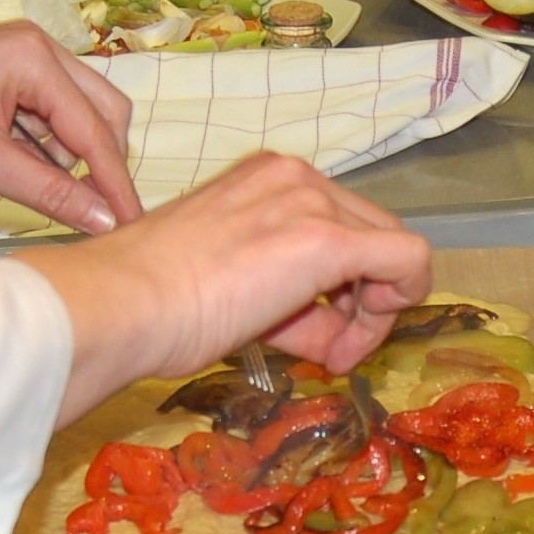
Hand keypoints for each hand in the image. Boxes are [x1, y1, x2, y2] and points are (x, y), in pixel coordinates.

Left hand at [0, 23, 144, 233]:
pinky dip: (48, 146)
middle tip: (97, 212)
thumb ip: (47, 191)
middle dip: (103, 162)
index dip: (116, 183)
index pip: (95, 131)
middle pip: (103, 113)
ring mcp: (24, 57)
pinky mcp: (7, 72)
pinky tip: (29, 172)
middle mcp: (39, 48)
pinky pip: (49, 113)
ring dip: (73, 156)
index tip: (131, 224)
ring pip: (79, 114)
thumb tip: (101, 220)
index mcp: (36, 59)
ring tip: (50, 193)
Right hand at [13, 154, 435, 423]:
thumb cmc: (154, 302)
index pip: (337, 225)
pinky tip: (352, 344)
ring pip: (392, 253)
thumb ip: (287, 299)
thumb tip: (330, 336)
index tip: (313, 329)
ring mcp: (312, 203)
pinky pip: (408, 263)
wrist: (124, 304)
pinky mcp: (327, 239)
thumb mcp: (230, 285)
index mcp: (267, 178)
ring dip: (370, 315)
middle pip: (371, 238)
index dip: (340, 287)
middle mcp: (295, 177)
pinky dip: (398, 305)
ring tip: (327, 356)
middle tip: (328, 351)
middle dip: (360, 302)